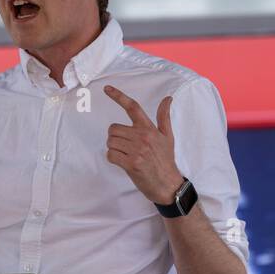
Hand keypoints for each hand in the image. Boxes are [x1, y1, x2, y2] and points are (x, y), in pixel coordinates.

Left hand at [103, 86, 182, 204]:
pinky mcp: (131, 163)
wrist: (168, 184)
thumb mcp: (167, 136)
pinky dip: (113, 159)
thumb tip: (168, 98)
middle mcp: (143, 137)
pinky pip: (110, 155)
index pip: (133, 107)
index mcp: (149, 128)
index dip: (118, 96)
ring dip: (114, 149)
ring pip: (110, 142)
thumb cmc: (166, 160)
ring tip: (126, 155)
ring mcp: (137, 150)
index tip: (106, 88)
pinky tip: (123, 163)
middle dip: (115, 138)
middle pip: (113, 129)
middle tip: (126, 147)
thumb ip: (164, 117)